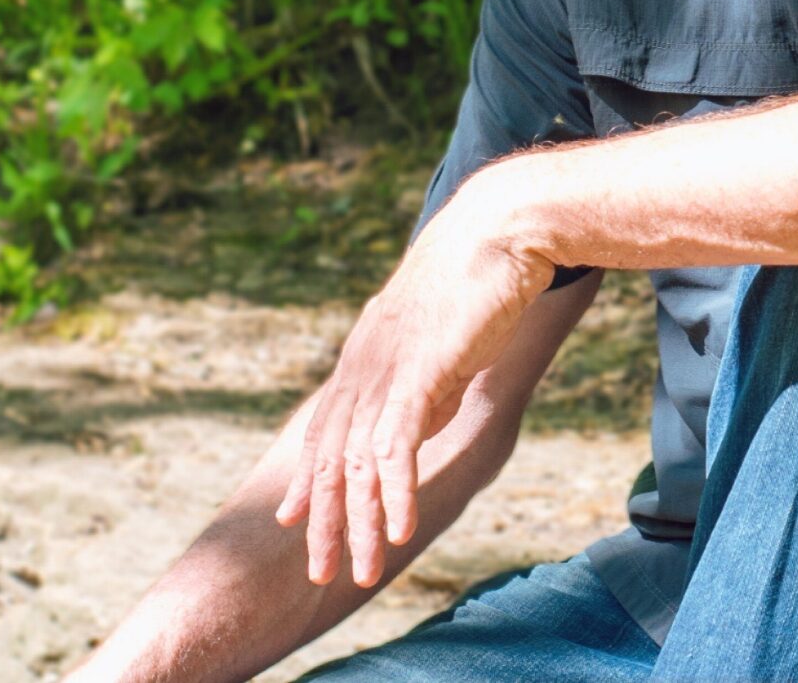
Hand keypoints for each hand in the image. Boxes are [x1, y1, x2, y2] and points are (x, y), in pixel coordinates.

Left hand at [275, 170, 555, 588]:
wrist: (501, 227)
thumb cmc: (483, 271)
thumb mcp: (445, 335)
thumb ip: (427, 378)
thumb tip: (421, 420)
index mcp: (366, 353)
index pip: (324, 428)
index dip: (309, 477)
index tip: (296, 517)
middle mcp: (363, 366)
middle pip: (330, 458)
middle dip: (326, 520)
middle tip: (321, 571)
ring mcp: (385, 371)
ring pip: (358, 465)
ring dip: (361, 523)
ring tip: (363, 570)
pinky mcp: (417, 375)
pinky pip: (395, 449)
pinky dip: (395, 494)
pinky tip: (401, 529)